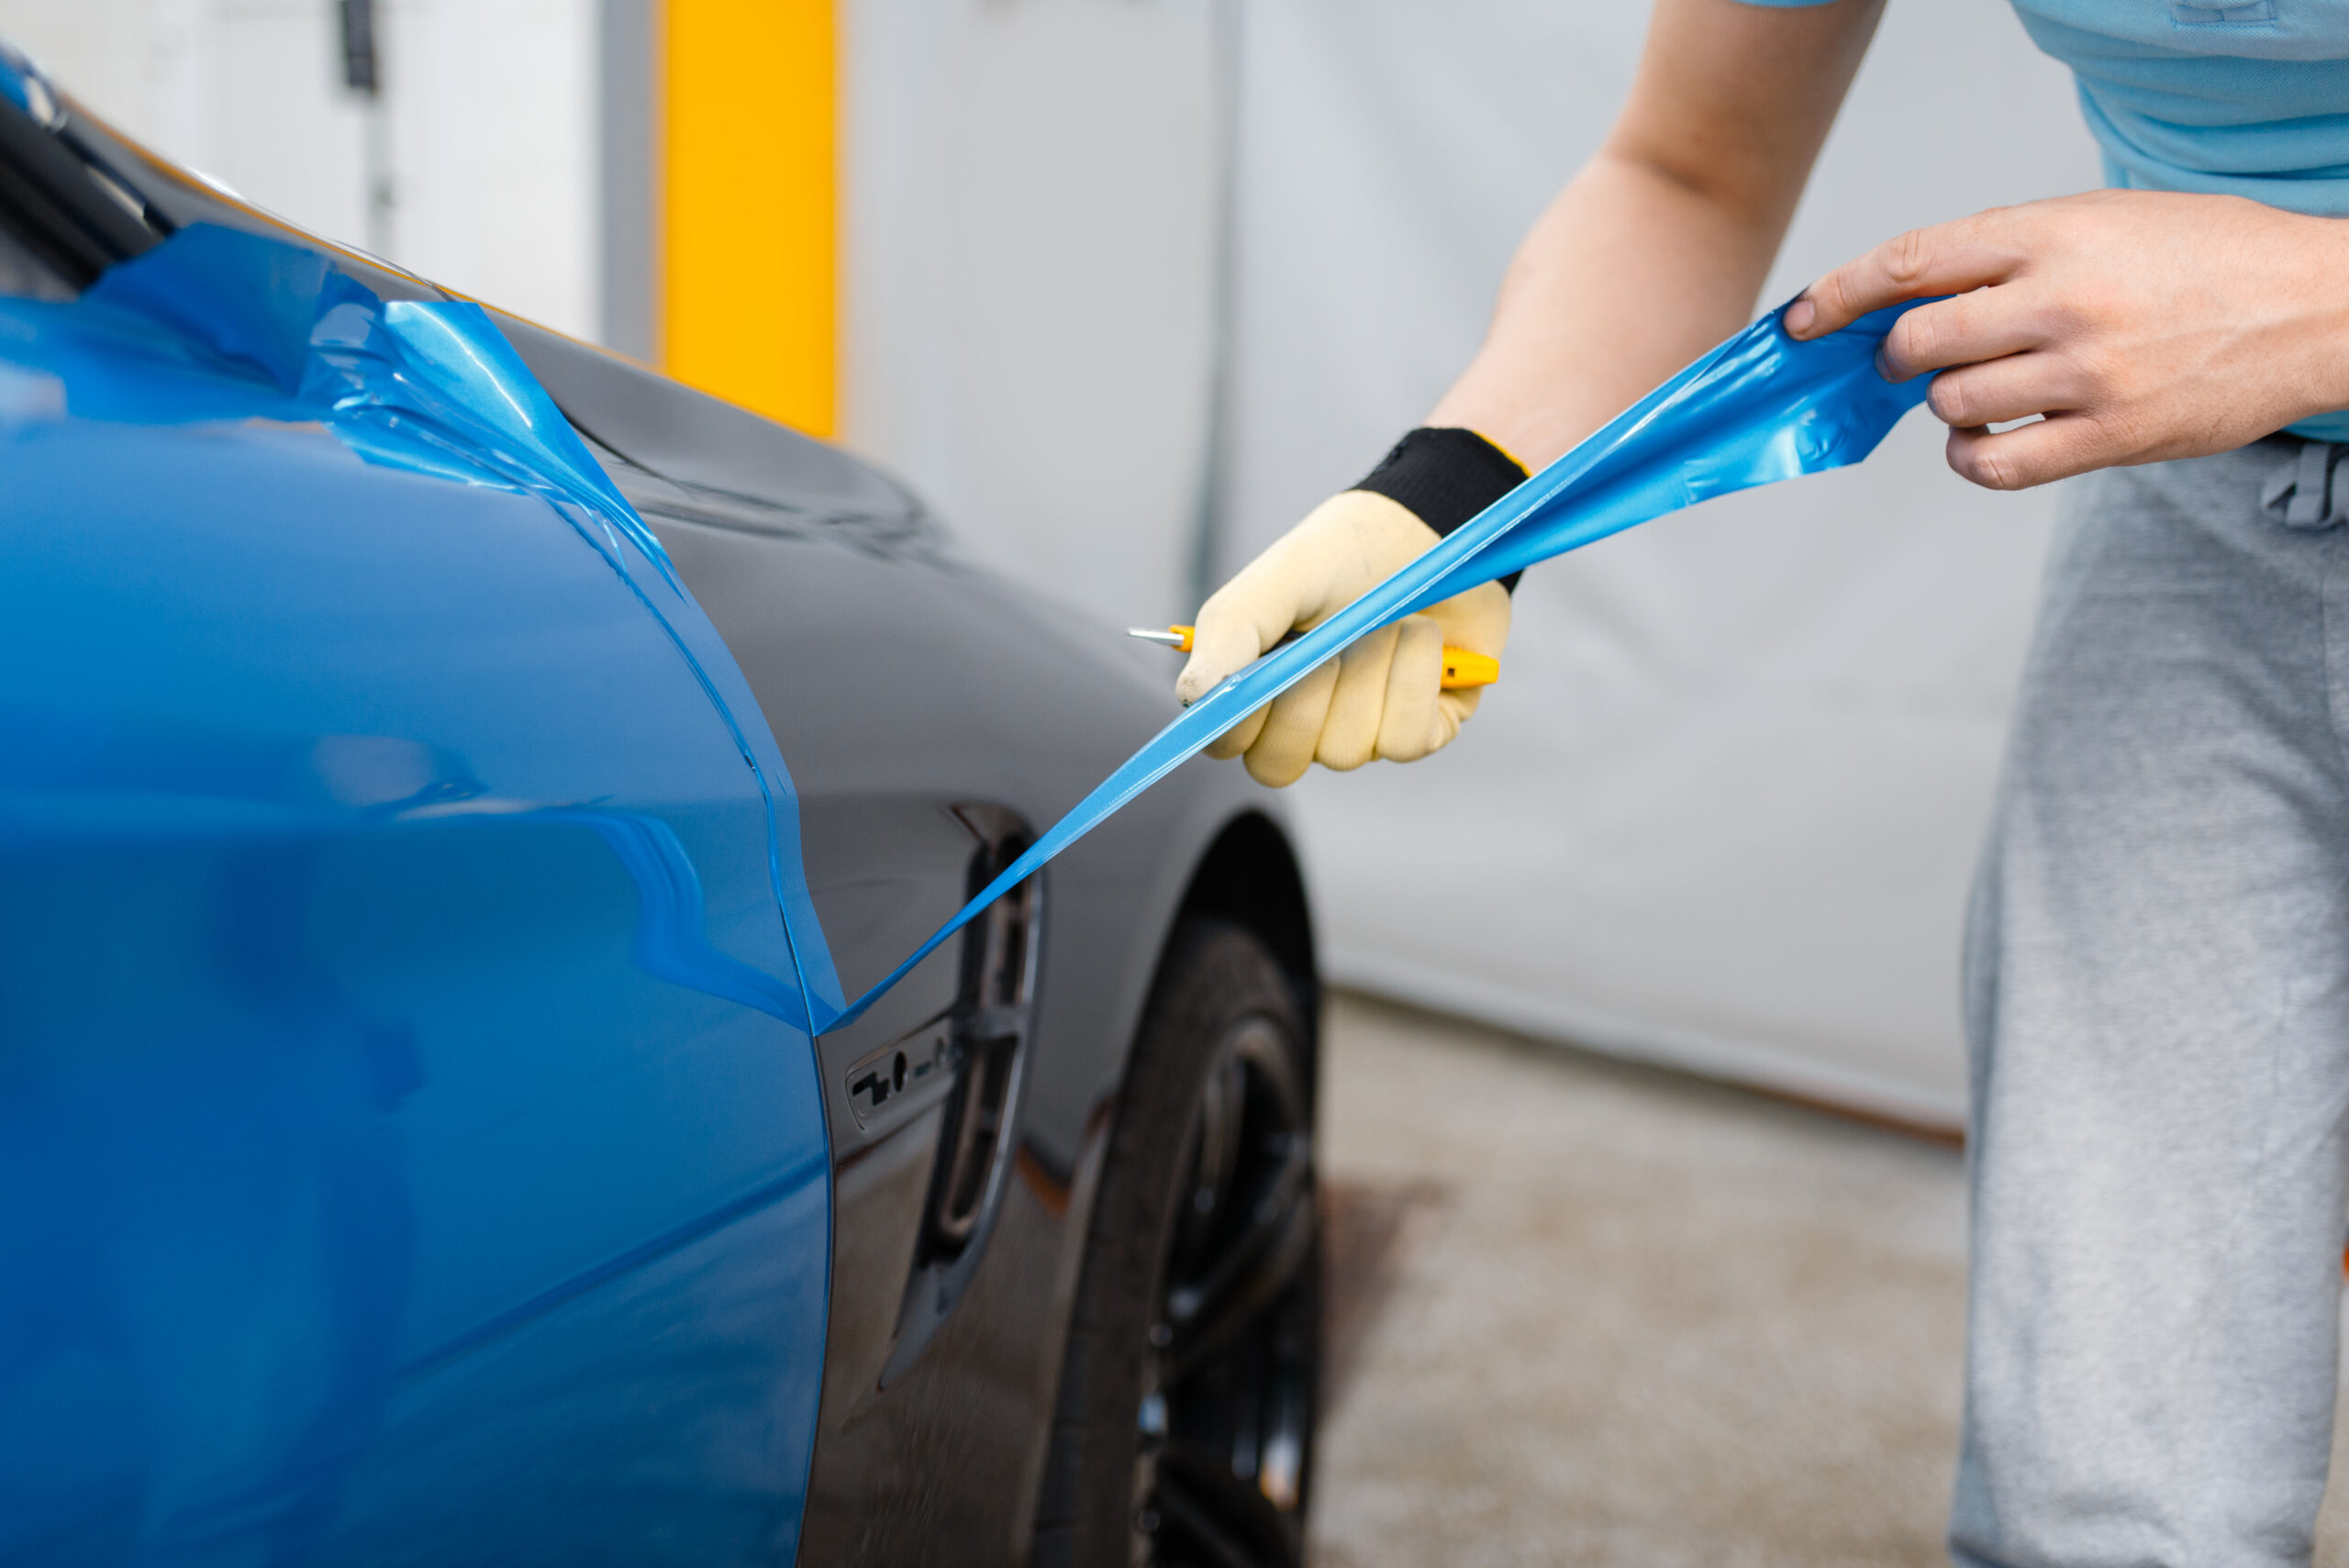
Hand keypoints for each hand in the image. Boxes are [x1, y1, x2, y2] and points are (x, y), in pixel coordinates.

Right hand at [1175, 490, 1510, 787]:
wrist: (1430, 532)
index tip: (1256, 685)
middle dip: (1306, 702)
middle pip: (1279, 765)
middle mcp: (1306, 721)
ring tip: (1382, 624)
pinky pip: (1406, 741)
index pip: (1225, 743)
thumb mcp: (1279, 579)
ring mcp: (1362, 732)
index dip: (1236, 725)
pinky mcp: (1419, 731)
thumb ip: (1230, 632)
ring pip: (1347, 751)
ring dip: (1367, 674)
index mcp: (1257, 686)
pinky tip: (1420, 640)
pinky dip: (1413, 681)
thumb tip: (1192, 695)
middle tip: (1328, 648)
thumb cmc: (1347, 555)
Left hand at [1786, 190, 2348, 489]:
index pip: (1912, 261)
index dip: (1839, 295)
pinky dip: (1971, 458)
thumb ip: (2008, 253)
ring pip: (1950, 403)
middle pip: (1916, 342)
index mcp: (2054, 232)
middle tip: (1904, 359)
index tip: (1801, 320)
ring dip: (1945, 403)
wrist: (2315, 305)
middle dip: (1892, 356)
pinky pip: (1996, 464)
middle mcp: (2064, 299)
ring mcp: (2087, 371)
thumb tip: (1906, 296)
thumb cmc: (2202, 258)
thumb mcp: (2104, 221)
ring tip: (1980, 389)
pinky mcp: (2111, 435)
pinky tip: (1983, 441)